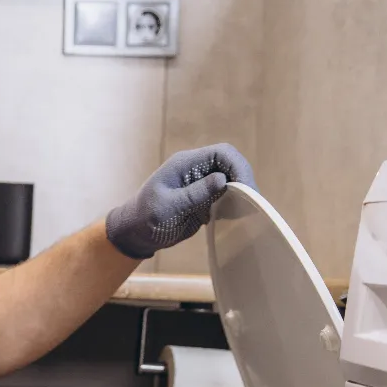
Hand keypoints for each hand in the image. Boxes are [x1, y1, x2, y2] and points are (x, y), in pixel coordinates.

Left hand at [105, 143, 255, 259]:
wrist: (135, 233)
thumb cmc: (145, 218)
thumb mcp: (168, 206)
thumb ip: (195, 193)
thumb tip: (223, 179)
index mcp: (186, 164)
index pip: (222, 153)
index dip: (238, 166)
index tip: (245, 188)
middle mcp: (196, 170)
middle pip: (230, 164)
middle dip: (243, 180)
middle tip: (251, 202)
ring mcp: (200, 184)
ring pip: (230, 180)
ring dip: (240, 193)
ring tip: (245, 211)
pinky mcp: (203, 199)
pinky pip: (225, 196)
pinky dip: (233, 204)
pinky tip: (233, 217)